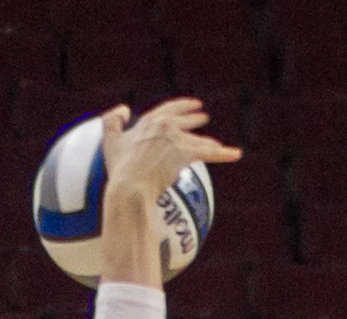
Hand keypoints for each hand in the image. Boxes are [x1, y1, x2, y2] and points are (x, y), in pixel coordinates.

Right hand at [99, 97, 241, 202]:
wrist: (132, 185)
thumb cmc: (120, 168)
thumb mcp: (110, 141)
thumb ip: (112, 121)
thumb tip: (124, 109)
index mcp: (149, 121)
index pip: (169, 109)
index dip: (182, 106)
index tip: (194, 105)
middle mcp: (165, 126)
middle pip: (186, 120)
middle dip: (196, 118)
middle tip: (204, 116)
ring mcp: (176, 140)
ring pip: (198, 139)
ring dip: (209, 141)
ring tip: (217, 144)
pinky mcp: (186, 154)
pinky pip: (210, 153)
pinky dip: (224, 153)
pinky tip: (236, 154)